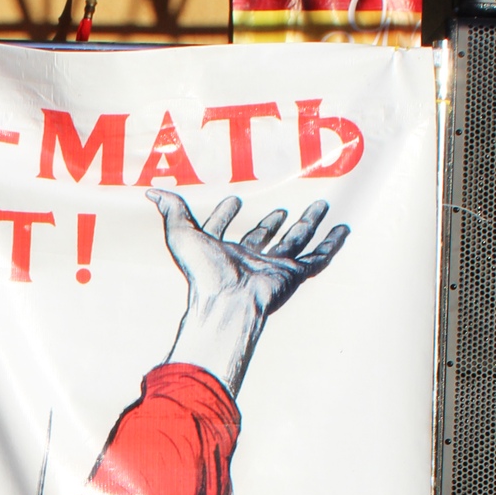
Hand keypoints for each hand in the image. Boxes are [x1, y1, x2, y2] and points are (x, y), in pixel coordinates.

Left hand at [151, 191, 349, 394]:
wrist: (228, 303)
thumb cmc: (204, 273)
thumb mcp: (182, 234)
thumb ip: (172, 211)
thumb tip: (152, 191)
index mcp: (222, 253)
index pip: (223, 231)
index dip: (224, 215)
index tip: (232, 201)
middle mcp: (248, 260)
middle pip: (264, 237)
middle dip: (272, 223)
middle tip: (281, 209)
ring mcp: (273, 267)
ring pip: (295, 242)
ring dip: (307, 224)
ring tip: (319, 205)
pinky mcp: (293, 274)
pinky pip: (318, 258)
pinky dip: (332, 244)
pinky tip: (343, 228)